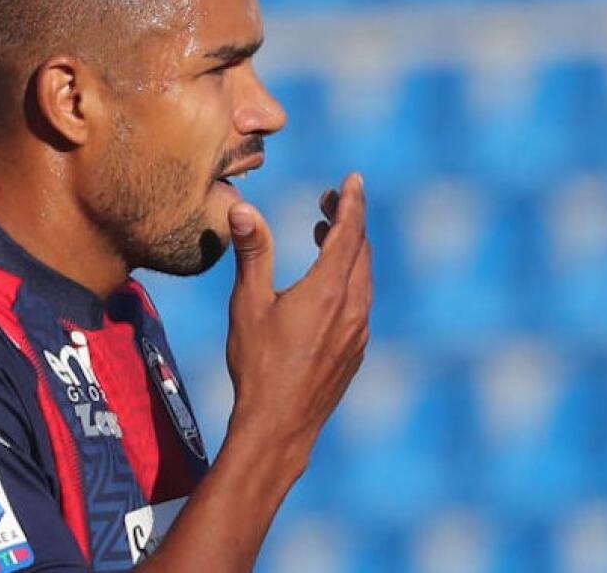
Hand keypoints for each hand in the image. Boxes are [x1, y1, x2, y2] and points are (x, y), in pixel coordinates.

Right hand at [224, 172, 372, 462]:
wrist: (279, 426)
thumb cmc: (258, 364)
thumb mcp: (249, 303)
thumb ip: (252, 252)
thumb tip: (243, 207)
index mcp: (330, 289)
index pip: (350, 231)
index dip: (352, 201)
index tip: (353, 179)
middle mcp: (354, 308)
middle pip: (361, 251)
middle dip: (348, 221)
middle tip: (328, 202)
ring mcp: (359, 333)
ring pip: (363, 277)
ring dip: (348, 250)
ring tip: (323, 235)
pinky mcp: (355, 352)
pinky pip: (361, 302)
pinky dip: (349, 279)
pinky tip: (327, 286)